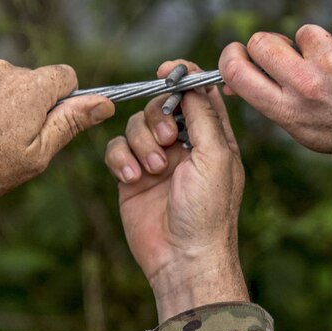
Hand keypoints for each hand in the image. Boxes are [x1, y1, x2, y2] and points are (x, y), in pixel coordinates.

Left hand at [0, 59, 114, 231]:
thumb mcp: (37, 156)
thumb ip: (71, 123)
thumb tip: (105, 103)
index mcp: (32, 88)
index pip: (65, 76)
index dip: (61, 100)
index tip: (45, 122)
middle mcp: (2, 69)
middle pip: (27, 79)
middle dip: (24, 102)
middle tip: (4, 139)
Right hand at [104, 61, 247, 321]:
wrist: (182, 258)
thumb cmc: (207, 211)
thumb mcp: (215, 156)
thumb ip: (202, 115)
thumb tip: (190, 83)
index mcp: (213, 136)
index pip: (198, 93)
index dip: (182, 77)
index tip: (166, 72)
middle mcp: (184, 144)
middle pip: (160, 104)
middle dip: (157, 116)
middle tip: (165, 140)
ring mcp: (156, 159)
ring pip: (135, 125)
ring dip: (141, 143)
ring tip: (153, 170)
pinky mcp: (132, 175)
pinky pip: (116, 148)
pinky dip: (121, 158)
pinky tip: (131, 178)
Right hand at [219, 24, 331, 218]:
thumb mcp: (304, 130)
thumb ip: (270, 101)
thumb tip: (233, 79)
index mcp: (288, 110)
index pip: (236, 70)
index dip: (231, 55)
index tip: (239, 51)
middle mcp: (308, 85)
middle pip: (262, 41)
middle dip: (273, 44)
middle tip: (292, 55)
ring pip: (306, 32)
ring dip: (321, 45)